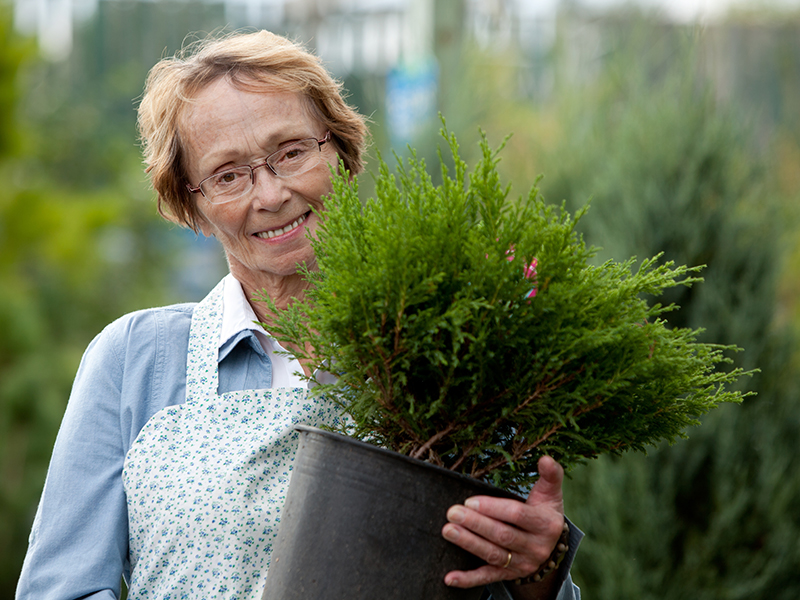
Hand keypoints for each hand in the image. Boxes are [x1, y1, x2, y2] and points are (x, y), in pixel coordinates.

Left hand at [441, 456, 564, 588]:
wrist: (552, 545)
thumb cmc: (545, 511)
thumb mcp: (551, 493)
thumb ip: (550, 475)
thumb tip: (546, 458)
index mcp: (545, 525)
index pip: (517, 515)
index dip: (493, 508)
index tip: (471, 500)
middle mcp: (535, 548)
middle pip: (503, 535)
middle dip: (476, 524)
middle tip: (452, 513)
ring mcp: (521, 564)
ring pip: (493, 555)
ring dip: (469, 544)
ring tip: (448, 531)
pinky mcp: (508, 575)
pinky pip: (487, 578)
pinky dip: (468, 579)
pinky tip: (449, 578)